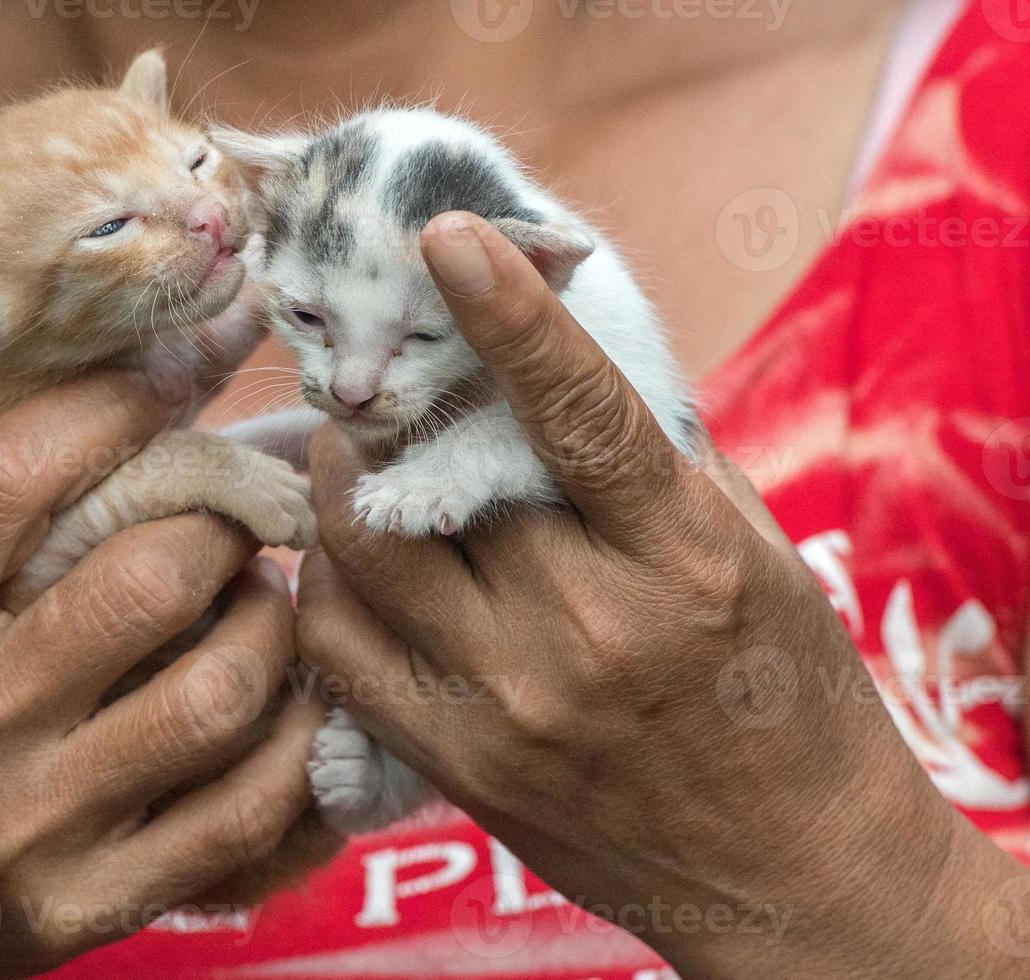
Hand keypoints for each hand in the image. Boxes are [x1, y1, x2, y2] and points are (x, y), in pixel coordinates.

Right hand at [0, 372, 320, 979]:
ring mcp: (29, 829)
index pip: (7, 480)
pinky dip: (292, 742)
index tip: (160, 387)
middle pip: (149, 580)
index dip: (107, 409)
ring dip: (270, 624)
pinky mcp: (87, 906)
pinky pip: (243, 813)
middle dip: (221, 525)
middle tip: (233, 519)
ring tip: (260, 602)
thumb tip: (133, 399)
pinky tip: (288, 700)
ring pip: (219, 694)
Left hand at [297, 212, 1028, 978]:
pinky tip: (353, 562)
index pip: (581, 413)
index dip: (510, 314)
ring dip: (339, 483)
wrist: (788, 869)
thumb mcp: (750, 552)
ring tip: (358, 461)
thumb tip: (548, 355)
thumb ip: (651, 457)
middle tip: (377, 380)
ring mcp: (510, 702)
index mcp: (682, 557)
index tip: (448, 236)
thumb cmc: (782, 691)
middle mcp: (590, 628)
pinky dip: (327, 584)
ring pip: (359, 552)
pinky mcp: (456, 764)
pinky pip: (337, 646)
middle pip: (430, 475)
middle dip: (386, 404)